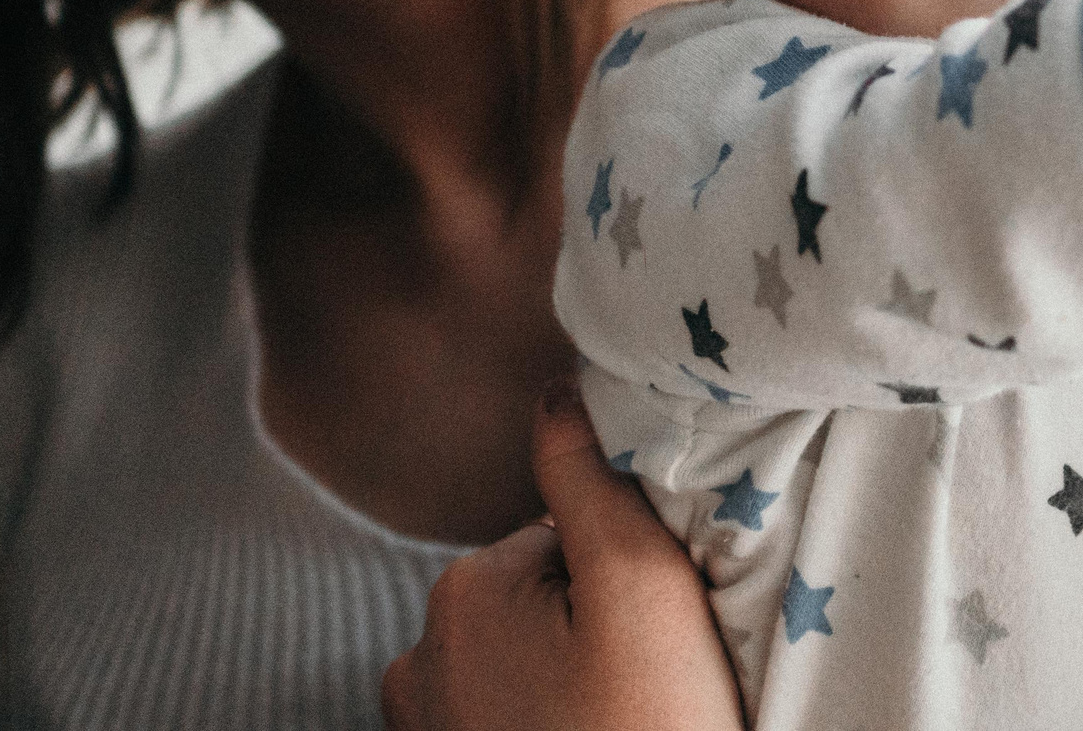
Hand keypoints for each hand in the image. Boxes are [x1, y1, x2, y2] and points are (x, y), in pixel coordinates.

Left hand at [381, 385, 745, 730]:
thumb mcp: (642, 585)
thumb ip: (592, 477)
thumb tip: (557, 386)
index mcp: (462, 590)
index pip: (569, 533)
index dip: (632, 572)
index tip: (665, 631)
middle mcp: (418, 655)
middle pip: (544, 595)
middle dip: (597, 627)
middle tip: (650, 687)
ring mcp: (424, 729)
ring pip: (529, 662)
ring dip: (575, 682)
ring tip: (624, 726)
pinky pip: (510, 717)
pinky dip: (552, 726)